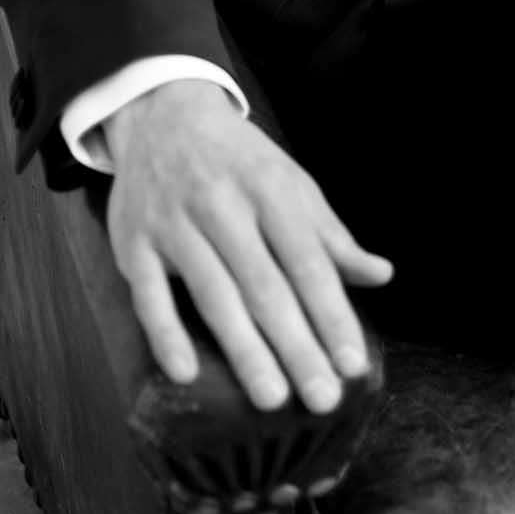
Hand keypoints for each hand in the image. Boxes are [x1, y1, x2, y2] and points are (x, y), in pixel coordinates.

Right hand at [103, 79, 392, 412]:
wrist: (163, 114)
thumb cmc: (240, 161)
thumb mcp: (291, 183)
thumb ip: (331, 235)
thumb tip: (381, 275)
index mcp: (272, 190)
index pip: (309, 262)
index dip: (332, 314)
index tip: (353, 364)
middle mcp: (224, 206)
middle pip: (266, 286)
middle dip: (297, 346)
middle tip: (322, 399)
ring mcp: (175, 223)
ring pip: (214, 293)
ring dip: (244, 349)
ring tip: (273, 398)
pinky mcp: (133, 242)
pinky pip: (149, 294)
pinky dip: (166, 333)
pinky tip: (187, 373)